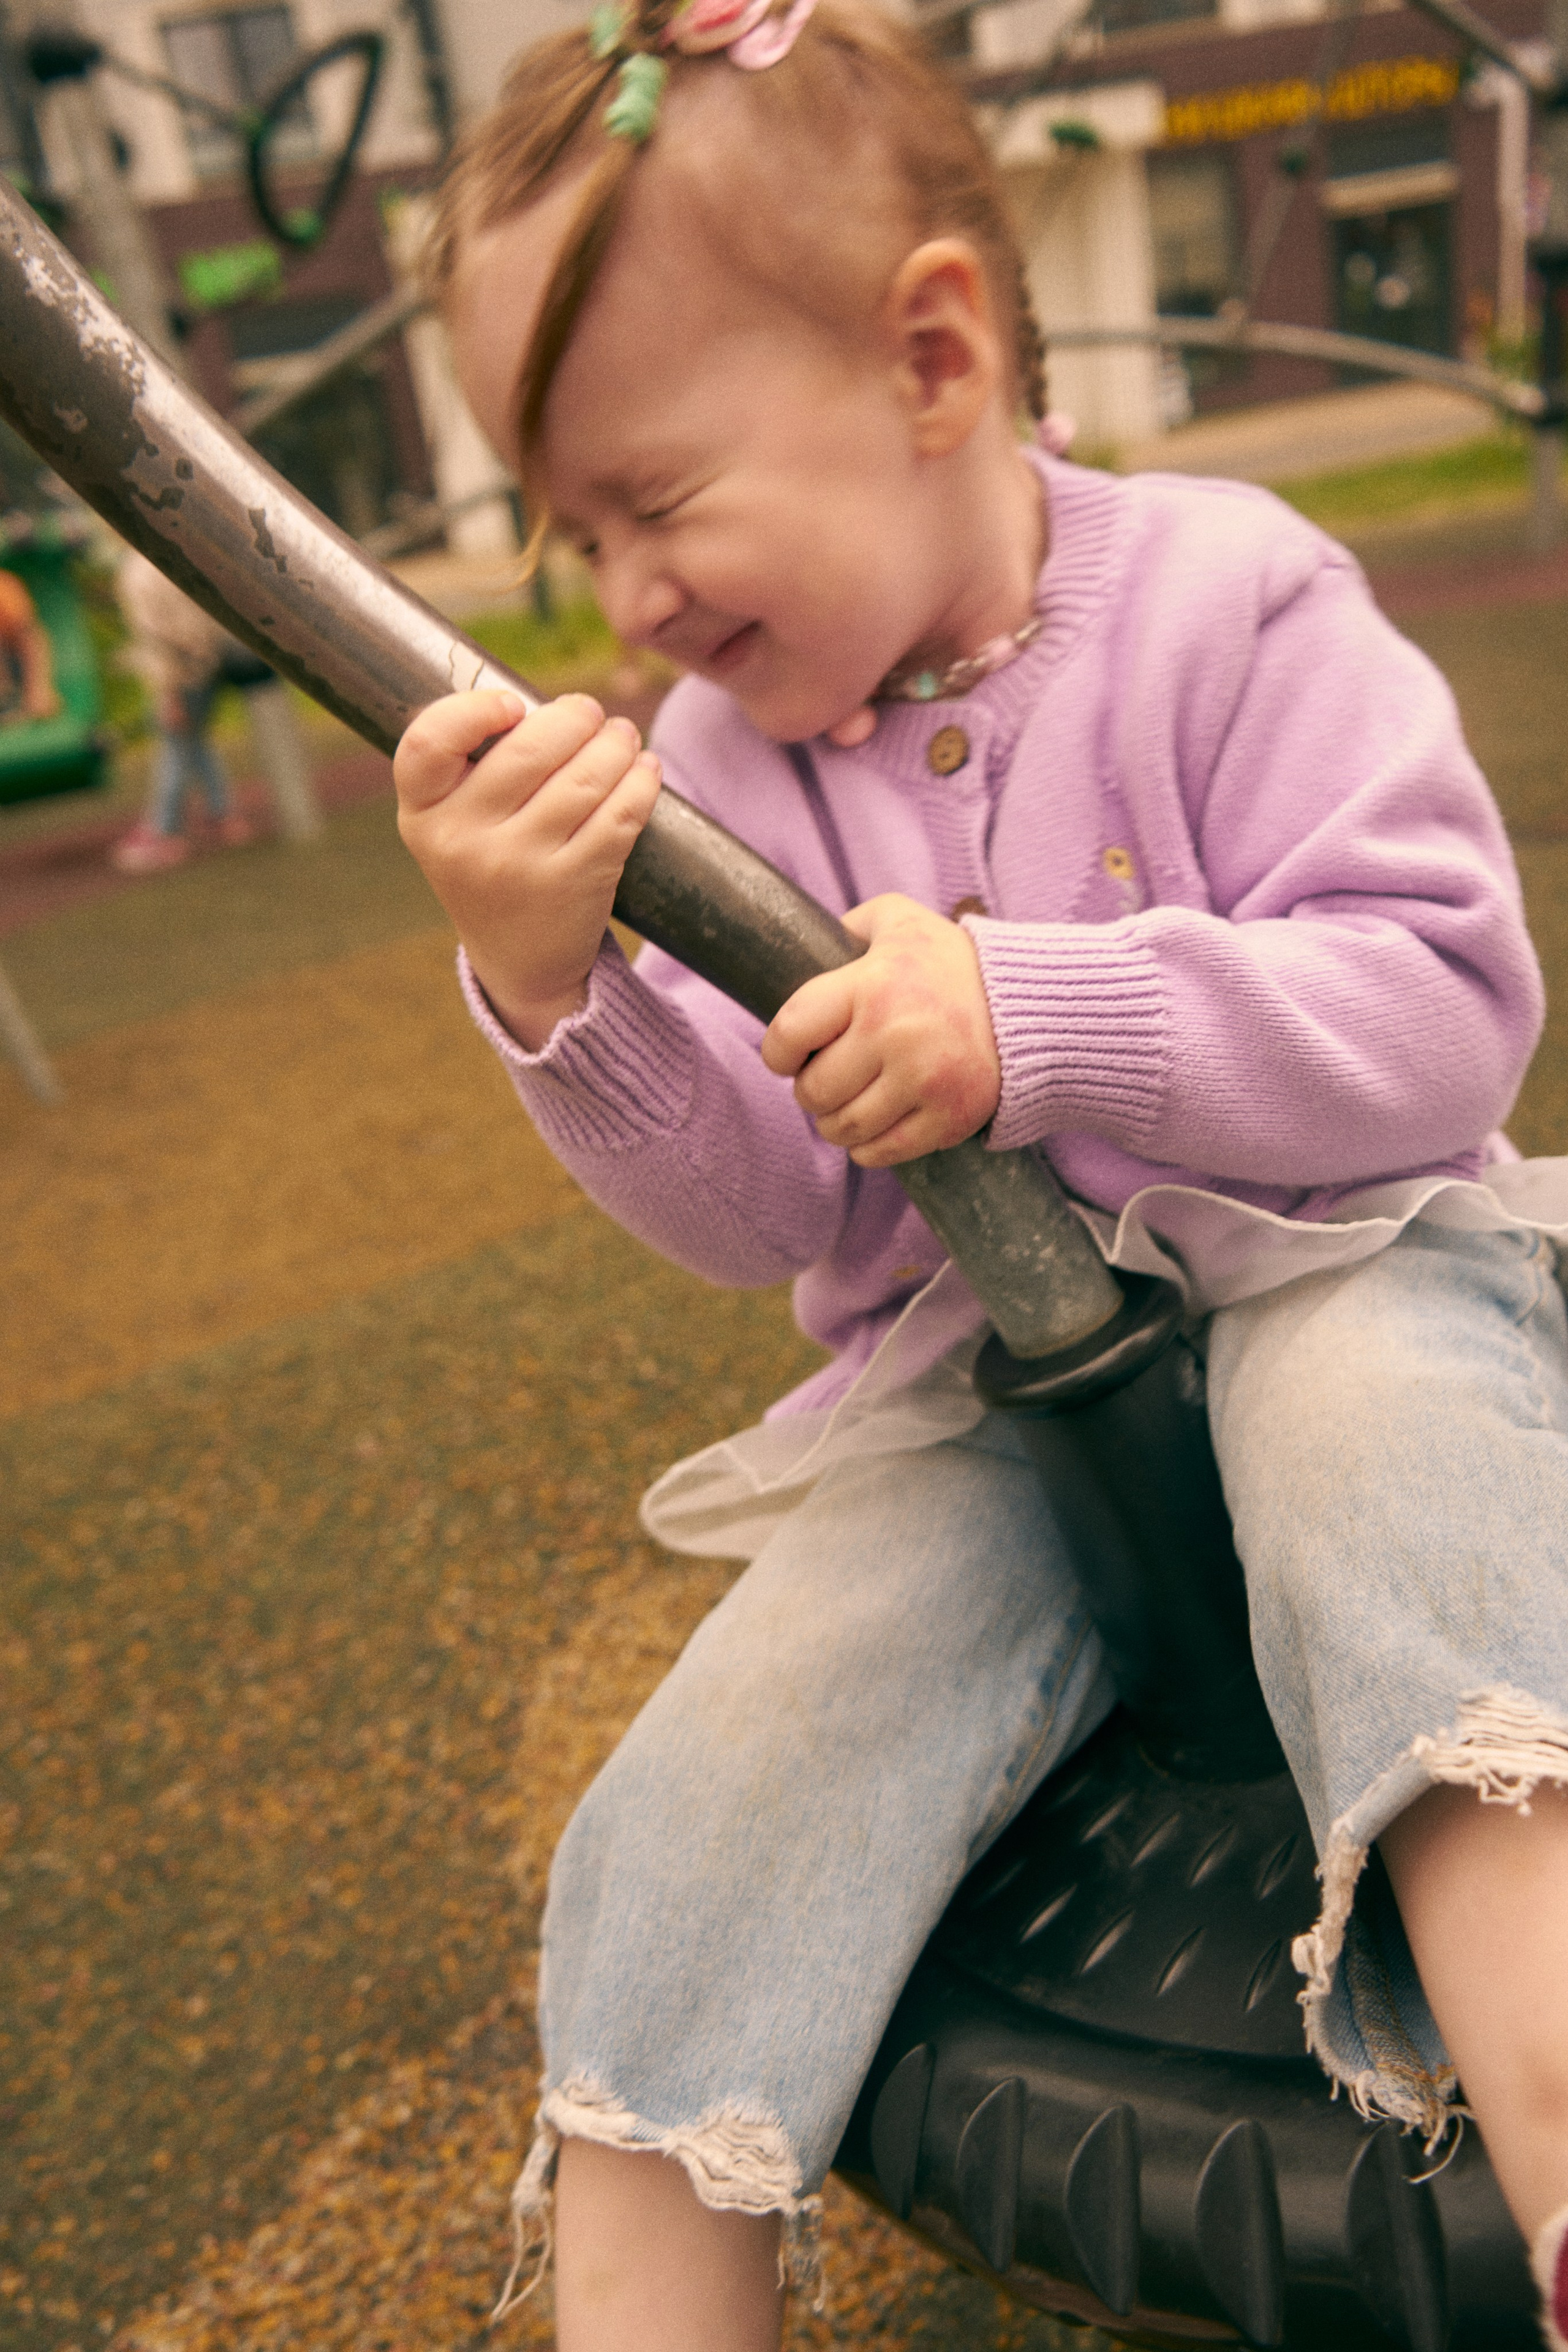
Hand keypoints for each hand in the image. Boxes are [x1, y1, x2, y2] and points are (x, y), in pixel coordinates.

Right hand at [394, 688, 661, 1048]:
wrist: (519, 960)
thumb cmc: (489, 864)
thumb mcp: (454, 822)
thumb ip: (475, 765)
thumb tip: (552, 704)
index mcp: (423, 814)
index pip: (428, 743)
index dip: (472, 710)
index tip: (514, 703)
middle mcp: (464, 842)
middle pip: (528, 752)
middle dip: (573, 718)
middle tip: (591, 712)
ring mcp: (520, 867)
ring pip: (584, 779)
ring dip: (616, 744)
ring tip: (623, 735)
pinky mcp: (575, 883)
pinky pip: (620, 814)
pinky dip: (641, 781)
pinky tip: (644, 768)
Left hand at [761, 893, 1000, 1165]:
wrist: (1032, 1004)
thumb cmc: (954, 963)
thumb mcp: (901, 920)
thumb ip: (851, 926)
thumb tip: (808, 941)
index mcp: (875, 984)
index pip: (790, 1033)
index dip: (778, 1051)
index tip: (788, 1054)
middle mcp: (896, 1034)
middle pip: (814, 1090)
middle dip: (810, 1089)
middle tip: (825, 1079)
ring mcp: (925, 1081)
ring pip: (843, 1127)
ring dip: (833, 1123)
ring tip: (844, 1106)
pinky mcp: (950, 1118)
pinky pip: (882, 1152)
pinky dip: (866, 1148)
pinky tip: (872, 1128)